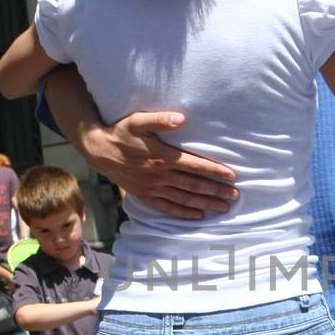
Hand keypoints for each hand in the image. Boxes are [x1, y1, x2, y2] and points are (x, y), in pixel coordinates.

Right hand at [82, 111, 239, 220]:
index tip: (231, 176)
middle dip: (216, 191)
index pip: (195, 165)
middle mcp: (160, 175)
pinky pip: (168, 207)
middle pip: (194, 185)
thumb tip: (181, 118)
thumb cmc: (121, 132)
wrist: (99, 150)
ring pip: (184, 198)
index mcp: (162, 156)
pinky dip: (184, 213)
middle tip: (235, 196)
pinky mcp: (146, 195)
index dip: (214, 170)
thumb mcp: (138, 120)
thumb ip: (160, 119)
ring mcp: (153, 188)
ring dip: (205, 203)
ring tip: (224, 207)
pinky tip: (198, 215)